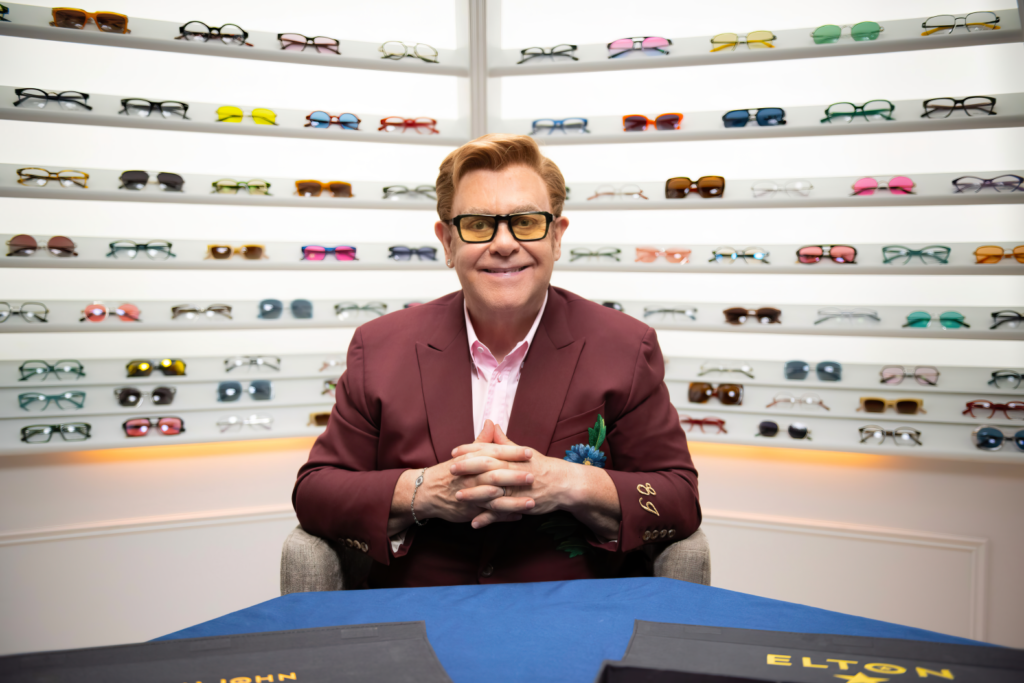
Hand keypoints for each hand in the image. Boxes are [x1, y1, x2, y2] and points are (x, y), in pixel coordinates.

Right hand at [417, 421, 535, 525]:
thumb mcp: (465, 454)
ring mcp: (470, 495)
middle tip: (532, 476)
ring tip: (531, 502)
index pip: (494, 453)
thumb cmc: (450, 471)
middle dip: (514, 476)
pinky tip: (519, 516)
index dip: (512, 453)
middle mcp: (471, 477)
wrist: (426, 491)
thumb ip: (482, 440)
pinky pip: (488, 515)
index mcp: (472, 459)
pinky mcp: (469, 510)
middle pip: (494, 475)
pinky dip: (503, 517)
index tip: (529, 452)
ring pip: (493, 498)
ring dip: (513, 501)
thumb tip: (491, 422)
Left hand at [451, 424, 579, 527]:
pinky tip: (474, 523)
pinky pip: (502, 513)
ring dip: (474, 495)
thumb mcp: (524, 451)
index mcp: (513, 457)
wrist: (565, 485)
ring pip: (493, 491)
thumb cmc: (543, 467)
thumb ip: (505, 442)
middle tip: (450, 470)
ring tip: (457, 497)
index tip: (454, 451)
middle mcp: (514, 471)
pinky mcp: (521, 505)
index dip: (470, 450)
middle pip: (488, 468)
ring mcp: (517, 489)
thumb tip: (492, 425)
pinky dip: (488, 519)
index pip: (489, 450)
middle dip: (468, 468)